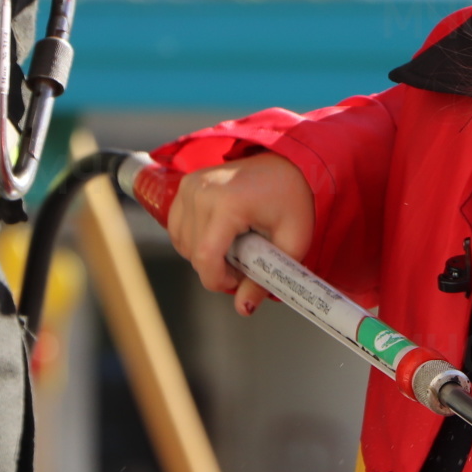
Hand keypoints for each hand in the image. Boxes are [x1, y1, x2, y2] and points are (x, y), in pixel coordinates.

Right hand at [166, 152, 312, 315]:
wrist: (289, 162)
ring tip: (234, 246)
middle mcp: (201, 191)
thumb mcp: (292, 243)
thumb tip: (244, 309)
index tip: (240, 279)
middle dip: (216, 268)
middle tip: (245, 260)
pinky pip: (177, 227)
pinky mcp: (185, 185)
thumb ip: (266, 280)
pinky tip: (219, 235)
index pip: (205, 258)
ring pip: (182, 244)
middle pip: (193, 254)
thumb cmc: (294, 199)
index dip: (219, 280)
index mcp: (228, 203)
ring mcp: (190, 186)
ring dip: (204, 255)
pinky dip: (193, 240)